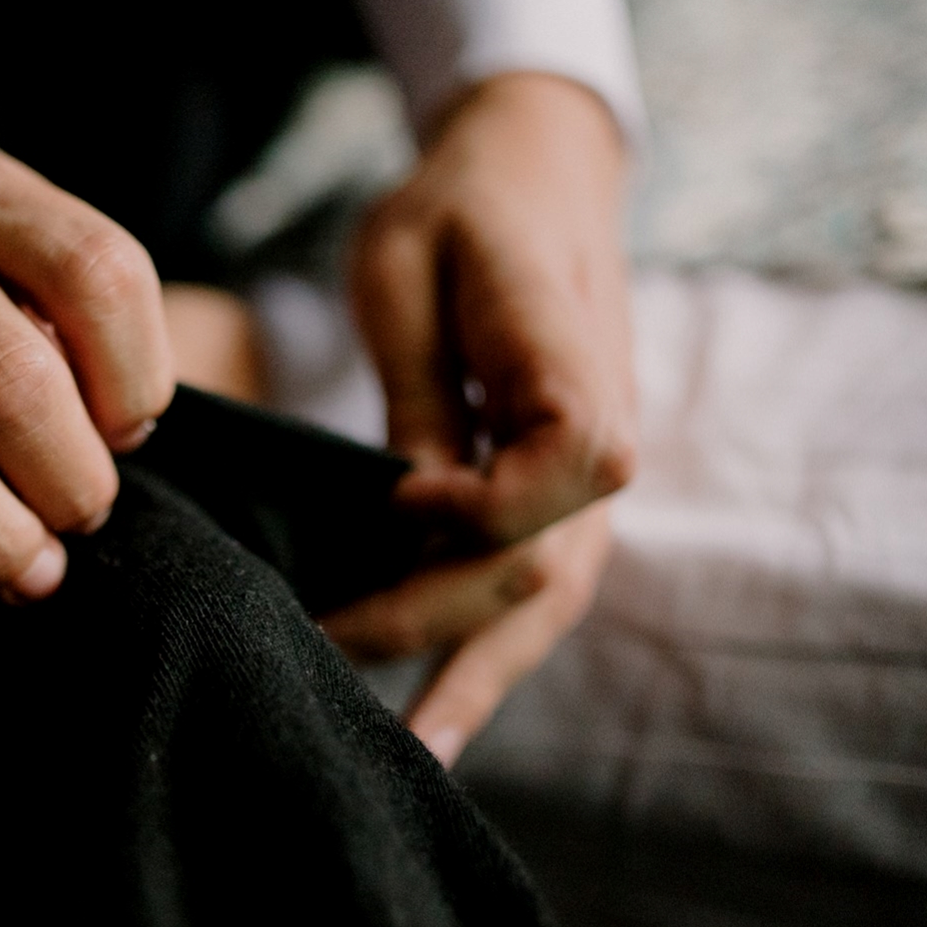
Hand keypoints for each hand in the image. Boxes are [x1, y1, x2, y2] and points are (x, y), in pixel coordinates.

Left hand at [327, 72, 636, 762]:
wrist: (532, 170)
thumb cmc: (457, 206)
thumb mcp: (408, 271)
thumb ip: (418, 393)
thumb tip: (402, 511)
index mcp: (576, 363)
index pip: (561, 471)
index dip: (471, 505)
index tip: (384, 500)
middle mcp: (606, 432)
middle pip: (545, 565)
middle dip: (433, 618)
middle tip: (321, 649)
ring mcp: (591, 475)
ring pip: (548, 600)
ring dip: (476, 674)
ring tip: (412, 756)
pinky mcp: (560, 493)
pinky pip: (534, 587)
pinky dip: (486, 656)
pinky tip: (436, 723)